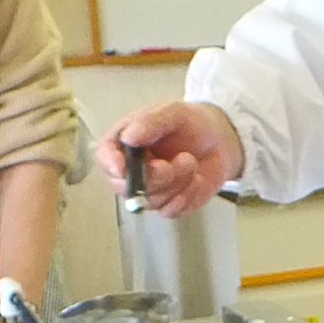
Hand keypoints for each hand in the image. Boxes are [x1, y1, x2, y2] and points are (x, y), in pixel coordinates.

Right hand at [96, 101, 244, 218]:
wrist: (218, 141)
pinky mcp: (166, 204)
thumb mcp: (173, 112)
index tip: (122, 167)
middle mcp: (130, 170)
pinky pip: (169, 210)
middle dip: (154, 177)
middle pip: (125, 186)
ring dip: (177, 182)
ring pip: (151, 200)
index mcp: (124, 143)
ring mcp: (147, 190)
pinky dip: (186, 196)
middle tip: (175, 162)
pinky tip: (195, 180)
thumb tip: (129, 137)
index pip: (105, 156)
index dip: (110, 163)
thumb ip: (151, 122)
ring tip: (190, 162)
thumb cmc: (190, 124)